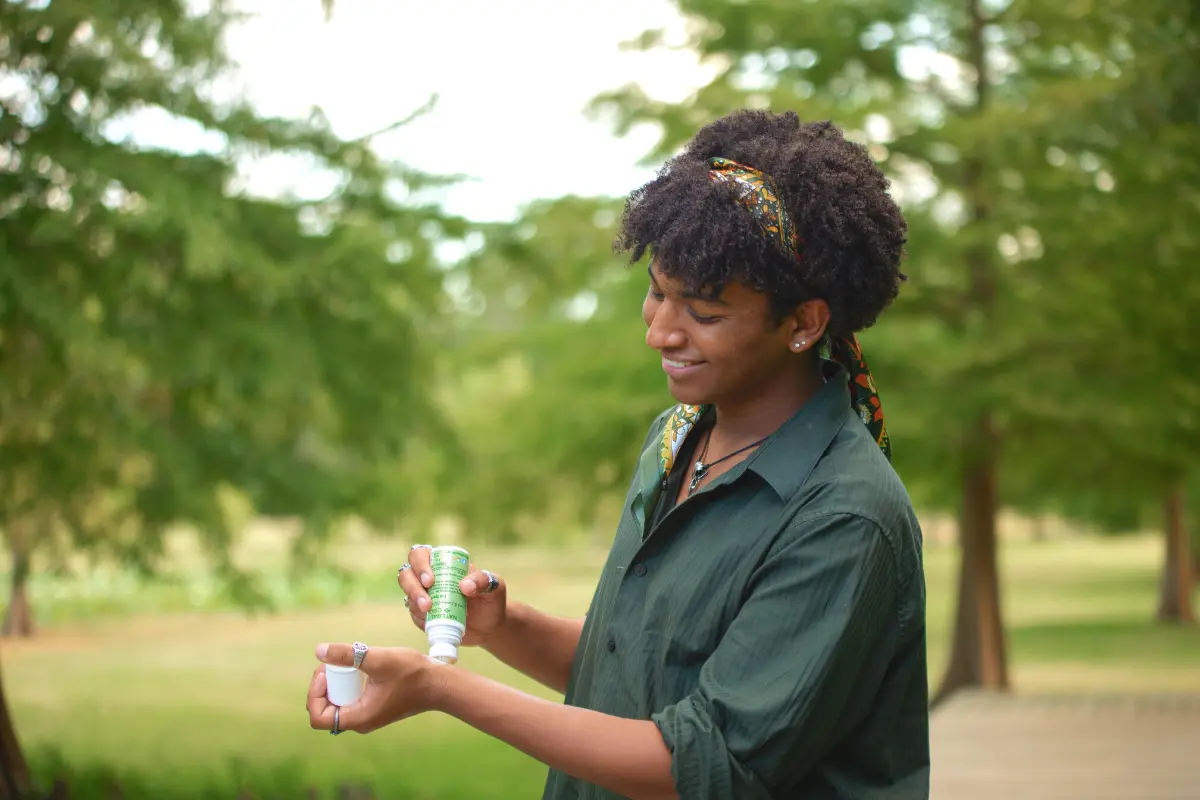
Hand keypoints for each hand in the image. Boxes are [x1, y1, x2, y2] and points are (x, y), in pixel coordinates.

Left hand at [306, 642, 439, 733]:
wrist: (439, 683)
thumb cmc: (412, 673)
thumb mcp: (377, 659)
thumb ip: (347, 654)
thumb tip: (319, 650)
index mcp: (358, 718)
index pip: (318, 717)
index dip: (314, 694)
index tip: (325, 672)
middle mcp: (360, 722)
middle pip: (325, 708)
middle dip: (324, 685)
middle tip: (333, 663)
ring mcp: (368, 716)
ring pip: (337, 703)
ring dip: (335, 683)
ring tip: (344, 663)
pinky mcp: (374, 708)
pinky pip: (350, 699)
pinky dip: (348, 684)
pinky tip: (358, 667)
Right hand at [396, 544, 507, 646]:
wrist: (490, 628)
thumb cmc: (491, 601)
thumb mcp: (494, 587)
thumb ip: (483, 581)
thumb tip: (464, 586)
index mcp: (442, 563)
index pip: (420, 555)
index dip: (420, 565)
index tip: (431, 580)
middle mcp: (428, 578)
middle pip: (406, 574)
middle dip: (413, 587)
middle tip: (428, 602)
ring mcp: (423, 597)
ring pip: (408, 595)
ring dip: (415, 604)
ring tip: (430, 612)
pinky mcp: (423, 616)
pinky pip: (414, 615)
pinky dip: (420, 619)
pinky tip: (431, 623)